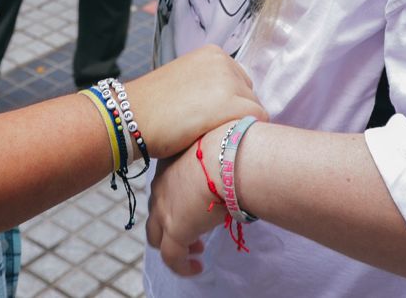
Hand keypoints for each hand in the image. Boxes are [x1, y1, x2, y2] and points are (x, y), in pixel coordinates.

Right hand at [122, 44, 264, 158]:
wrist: (131, 117)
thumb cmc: (153, 106)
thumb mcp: (184, 81)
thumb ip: (208, 84)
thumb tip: (227, 102)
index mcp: (212, 53)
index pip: (239, 80)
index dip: (229, 102)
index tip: (211, 118)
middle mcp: (223, 62)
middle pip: (249, 93)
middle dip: (236, 112)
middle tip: (211, 129)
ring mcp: (228, 81)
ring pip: (254, 108)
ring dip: (239, 124)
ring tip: (214, 137)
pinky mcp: (230, 104)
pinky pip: (257, 119)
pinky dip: (246, 133)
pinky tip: (223, 141)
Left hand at [147, 132, 225, 276]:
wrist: (228, 157)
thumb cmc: (232, 144)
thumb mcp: (219, 144)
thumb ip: (223, 151)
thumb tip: (250, 137)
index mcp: (169, 162)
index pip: (164, 184)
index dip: (177, 197)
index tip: (196, 204)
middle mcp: (160, 186)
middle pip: (155, 211)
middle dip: (172, 223)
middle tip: (194, 232)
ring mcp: (165, 210)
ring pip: (157, 237)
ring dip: (175, 246)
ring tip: (197, 251)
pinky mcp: (176, 231)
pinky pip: (172, 258)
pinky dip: (182, 266)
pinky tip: (197, 267)